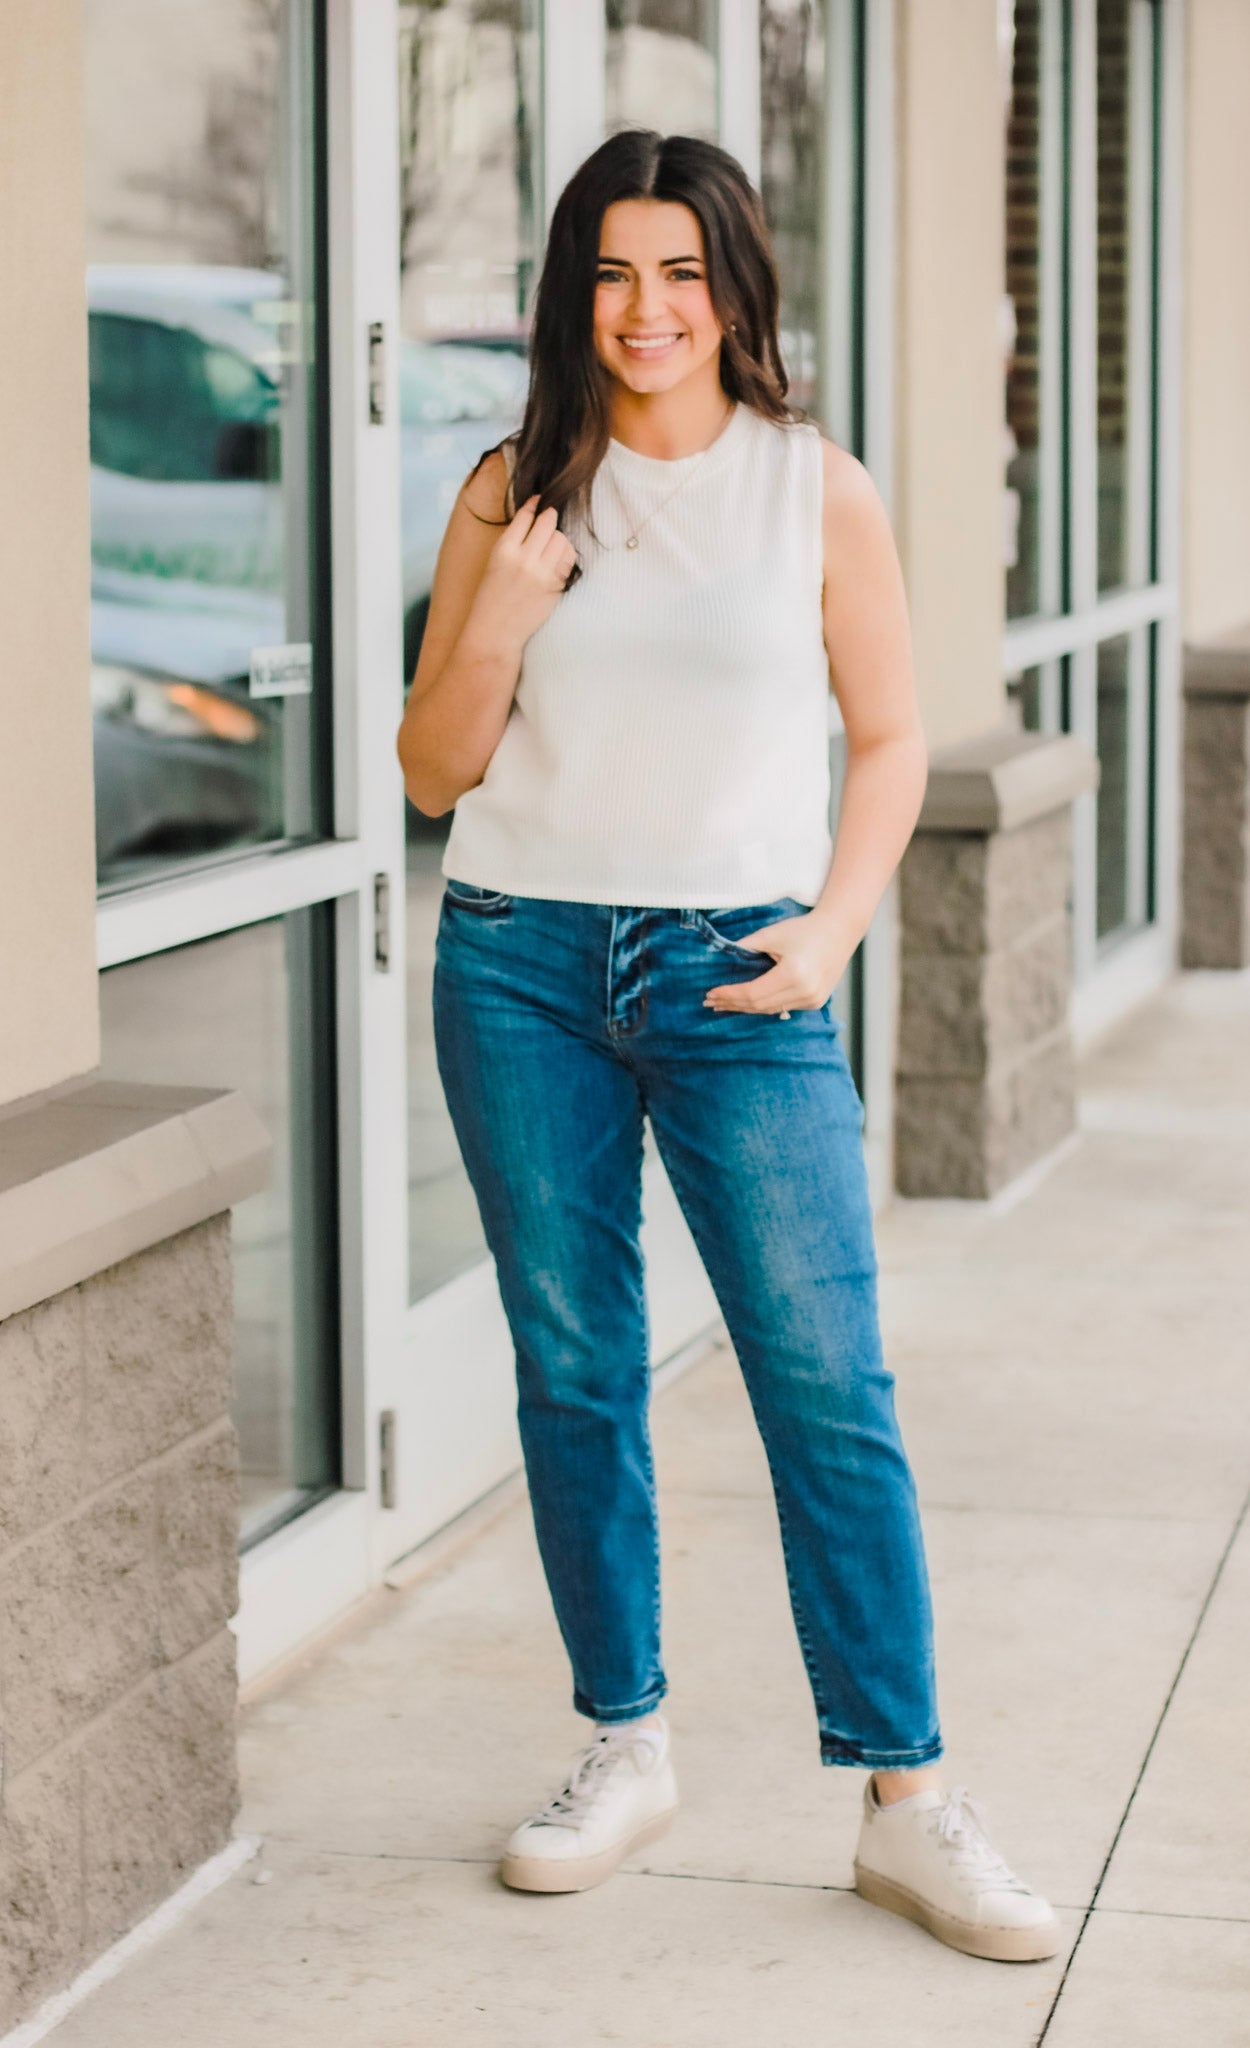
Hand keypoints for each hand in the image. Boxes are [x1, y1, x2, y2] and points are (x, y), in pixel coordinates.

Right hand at [474, 493, 577, 646]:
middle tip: (550, 515)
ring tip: (552, 541)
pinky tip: (558, 557)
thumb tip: (535, 519)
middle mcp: (524, 559)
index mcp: (503, 550)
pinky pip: (568, 559)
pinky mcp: (555, 586)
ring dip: (558, 536)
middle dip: (549, 516)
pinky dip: (565, 553)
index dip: (534, 505)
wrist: (495, 633)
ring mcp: (542, 574)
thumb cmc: (491, 598)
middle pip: (547, 522)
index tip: (538, 499)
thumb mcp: (494, 563)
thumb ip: (513, 542)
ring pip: (561, 538)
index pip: (525, 516)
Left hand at [702, 911, 849, 1014]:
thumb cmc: (804, 929)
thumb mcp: (771, 934)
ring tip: (725, 1004)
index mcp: (793, 974)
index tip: (711, 993)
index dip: (730, 994)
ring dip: (746, 1008)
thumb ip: (745, 947)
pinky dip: (763, 1006)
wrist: (839, 931)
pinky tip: (747, 1004)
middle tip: (711, 1002)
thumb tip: (719, 958)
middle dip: (733, 1004)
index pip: (752, 993)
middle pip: (759, 1005)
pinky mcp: (816, 1002)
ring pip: (770, 1009)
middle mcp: (805, 991)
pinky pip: (783, 1007)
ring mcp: (812, 1000)